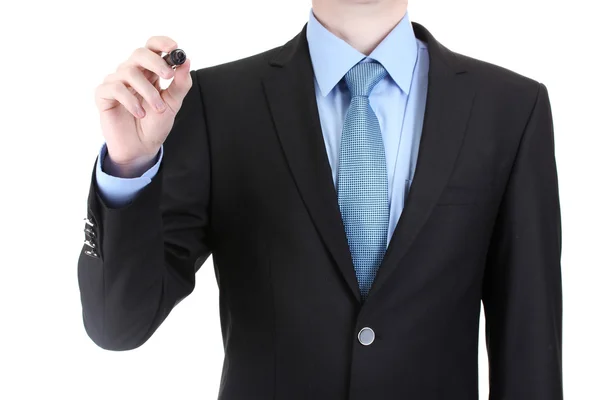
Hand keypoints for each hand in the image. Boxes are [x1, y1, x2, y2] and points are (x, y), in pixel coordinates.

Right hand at [95, 36, 192, 176]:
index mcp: (149, 71)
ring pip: (129, 72)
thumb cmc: (155, 124)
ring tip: (158, 109)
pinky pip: (115, 88)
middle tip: (168, 75)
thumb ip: (180, 84)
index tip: (174, 47)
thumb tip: (186, 62)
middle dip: (155, 62)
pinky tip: (139, 113)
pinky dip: (131, 101)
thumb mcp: (173, 104)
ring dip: (148, 91)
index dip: (161, 42)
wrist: (141, 147)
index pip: (152, 47)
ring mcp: (116, 82)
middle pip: (140, 53)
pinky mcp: (104, 95)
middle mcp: (132, 73)